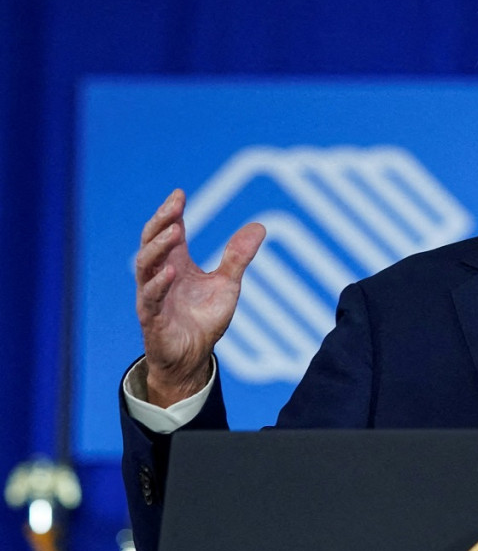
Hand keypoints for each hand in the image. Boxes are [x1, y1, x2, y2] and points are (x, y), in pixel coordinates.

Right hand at [134, 189, 264, 405]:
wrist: (192, 357)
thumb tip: (259, 226)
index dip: (170, 212)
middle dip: (161, 222)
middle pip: (151, 242)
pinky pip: (150, 298)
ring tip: (175, 230)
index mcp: (175, 264)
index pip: (167, 232)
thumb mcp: (227, 284)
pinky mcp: (152, 318)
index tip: (180, 193)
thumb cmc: (204, 319)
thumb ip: (238, 257)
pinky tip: (172, 270)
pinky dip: (159, 284)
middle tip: (175, 205)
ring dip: (158, 247)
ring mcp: (152, 296)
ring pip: (145, 266)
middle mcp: (159, 276)